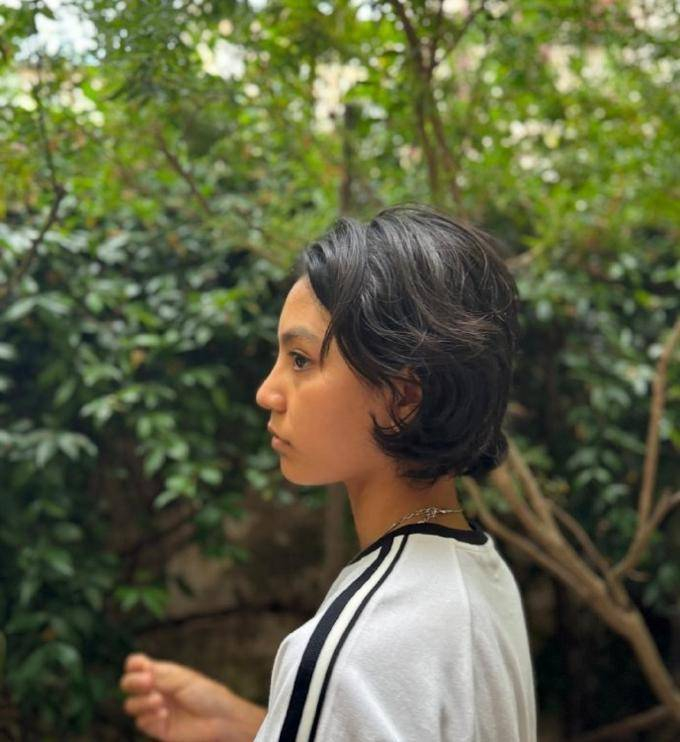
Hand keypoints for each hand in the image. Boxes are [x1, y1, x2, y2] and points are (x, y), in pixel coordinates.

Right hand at [120, 652, 244, 740]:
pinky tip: (164, 714)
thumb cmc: (206, 694)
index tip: (141, 666)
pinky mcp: (157, 727)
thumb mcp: (182, 679)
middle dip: (132, 682)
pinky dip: (149, 717)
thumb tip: (139, 668)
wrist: (219, 719)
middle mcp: (156, 689)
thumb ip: (159, 675)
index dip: (134, 664)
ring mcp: (155, 709)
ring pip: (131, 705)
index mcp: (162, 673)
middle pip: (128, 684)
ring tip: (159, 701)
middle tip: (148, 683)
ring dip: (142, 701)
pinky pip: (141, 722)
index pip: (138, 665)